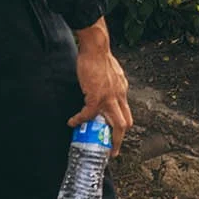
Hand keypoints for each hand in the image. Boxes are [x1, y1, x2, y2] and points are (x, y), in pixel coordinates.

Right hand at [69, 20, 132, 152]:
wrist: (96, 47)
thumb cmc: (100, 56)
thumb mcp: (112, 72)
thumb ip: (111, 84)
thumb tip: (105, 88)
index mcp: (122, 89)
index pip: (127, 112)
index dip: (123, 126)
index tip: (117, 136)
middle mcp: (120, 95)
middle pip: (125, 123)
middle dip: (119, 139)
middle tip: (113, 151)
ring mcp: (110, 97)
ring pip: (116, 124)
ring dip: (107, 138)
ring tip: (97, 146)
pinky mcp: (96, 97)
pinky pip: (87, 114)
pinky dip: (79, 120)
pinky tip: (72, 122)